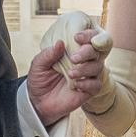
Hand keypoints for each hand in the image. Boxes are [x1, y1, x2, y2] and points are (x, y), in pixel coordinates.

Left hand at [27, 12, 110, 126]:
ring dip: (85, 69)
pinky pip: (96, 84)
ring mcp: (87, 75)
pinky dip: (87, 84)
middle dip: (87, 52)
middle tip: (73, 58)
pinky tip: (76, 86)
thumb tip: (60, 42)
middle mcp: (83, 60)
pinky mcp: (88, 90)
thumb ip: (48, 54)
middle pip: (96, 50)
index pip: (88, 38)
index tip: (77, 37)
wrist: (38, 101)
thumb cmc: (40, 79)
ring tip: (71, 74)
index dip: (88, 34)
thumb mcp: (38, 65)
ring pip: (98, 66)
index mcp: (73, 50)